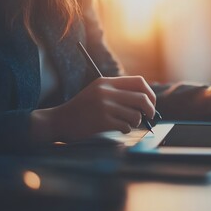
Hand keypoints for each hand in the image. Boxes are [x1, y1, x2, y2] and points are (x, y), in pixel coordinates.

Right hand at [31, 76, 155, 141]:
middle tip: (150, 116)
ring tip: (127, 123)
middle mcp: (106, 92)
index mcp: (107, 82)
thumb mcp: (98, 91)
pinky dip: (126, 129)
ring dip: (135, 122)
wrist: (59, 121)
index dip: (150, 93)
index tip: (151, 103)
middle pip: (141, 98)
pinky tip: (118, 128)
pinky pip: (126, 126)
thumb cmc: (82, 109)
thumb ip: (118, 92)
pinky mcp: (102, 121)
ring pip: (135, 115)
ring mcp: (104, 106)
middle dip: (150, 109)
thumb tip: (147, 101)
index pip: (139, 82)